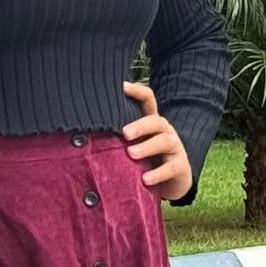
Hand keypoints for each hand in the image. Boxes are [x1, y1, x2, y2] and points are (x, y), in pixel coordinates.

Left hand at [121, 80, 192, 201]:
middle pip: (155, 121)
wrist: (174, 180)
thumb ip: (119, 136)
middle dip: (140, 125)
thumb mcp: (135, 143)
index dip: (137, 91)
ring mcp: (174, 147)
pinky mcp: (180, 166)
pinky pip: (171, 167)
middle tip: (124, 133)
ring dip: (147, 147)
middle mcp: (164, 130)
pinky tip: (145, 179)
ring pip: (164, 141)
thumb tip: (85, 133)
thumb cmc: (147, 158)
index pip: (148, 99)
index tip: (121, 86)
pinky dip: (158, 173)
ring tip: (131, 154)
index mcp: (151, 121)